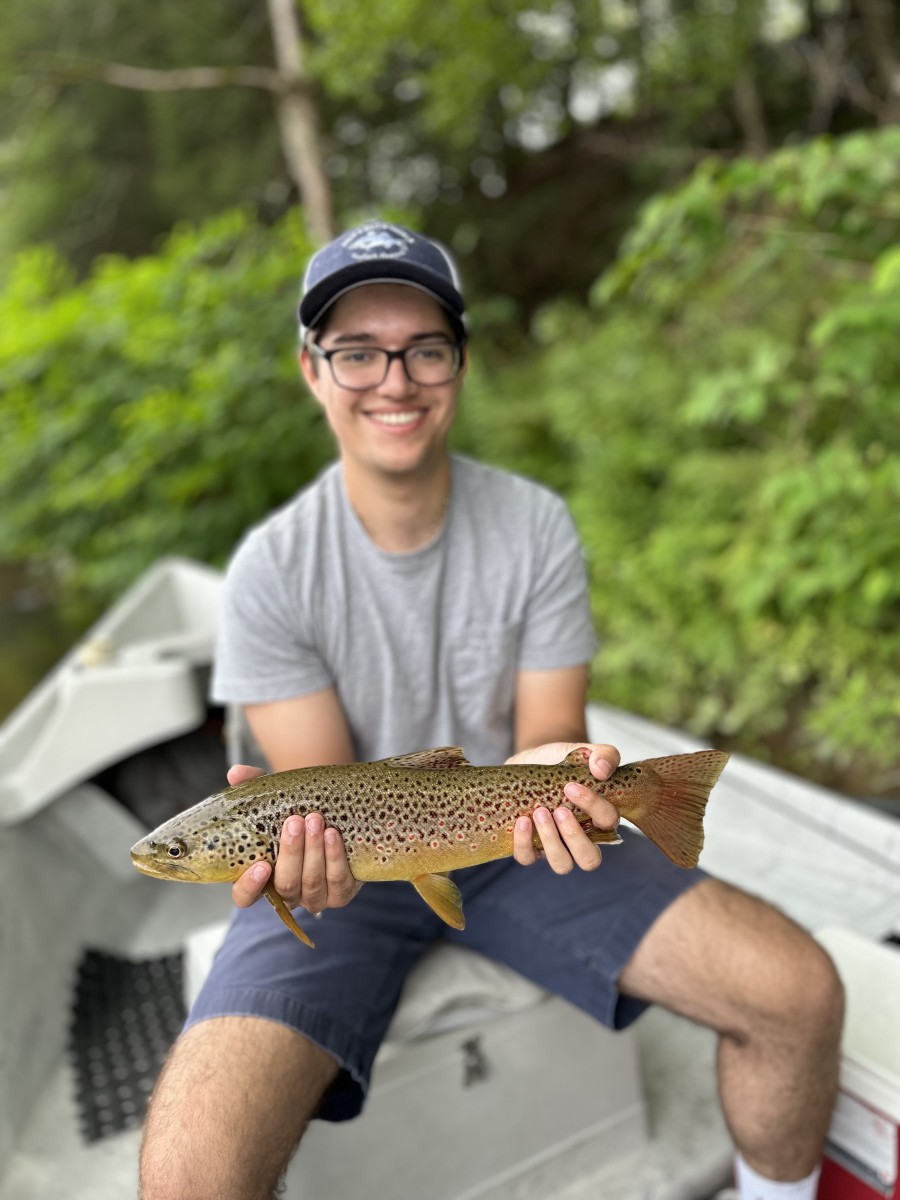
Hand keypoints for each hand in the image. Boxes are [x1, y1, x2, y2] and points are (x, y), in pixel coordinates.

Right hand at [227, 764, 362, 913]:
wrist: (330, 814)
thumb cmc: (292, 812)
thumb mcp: (272, 800)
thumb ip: (251, 787)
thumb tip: (235, 773)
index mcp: (261, 879)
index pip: (244, 896)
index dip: (250, 886)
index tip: (261, 865)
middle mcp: (286, 893)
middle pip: (286, 885)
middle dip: (292, 853)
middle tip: (294, 822)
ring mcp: (314, 897)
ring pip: (312, 884)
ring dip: (314, 851)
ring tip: (316, 821)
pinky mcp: (340, 893)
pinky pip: (338, 882)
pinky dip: (335, 858)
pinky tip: (333, 835)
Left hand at [508, 742, 620, 872]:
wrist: (530, 761)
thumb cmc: (561, 760)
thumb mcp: (582, 751)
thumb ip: (603, 754)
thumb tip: (601, 770)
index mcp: (599, 817)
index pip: (608, 822)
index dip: (593, 807)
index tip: (571, 787)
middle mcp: (581, 838)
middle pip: (590, 859)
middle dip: (574, 836)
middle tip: (559, 810)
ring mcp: (555, 845)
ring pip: (562, 864)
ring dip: (551, 841)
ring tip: (539, 813)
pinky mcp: (530, 846)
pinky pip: (528, 857)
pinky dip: (524, 843)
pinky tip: (522, 820)